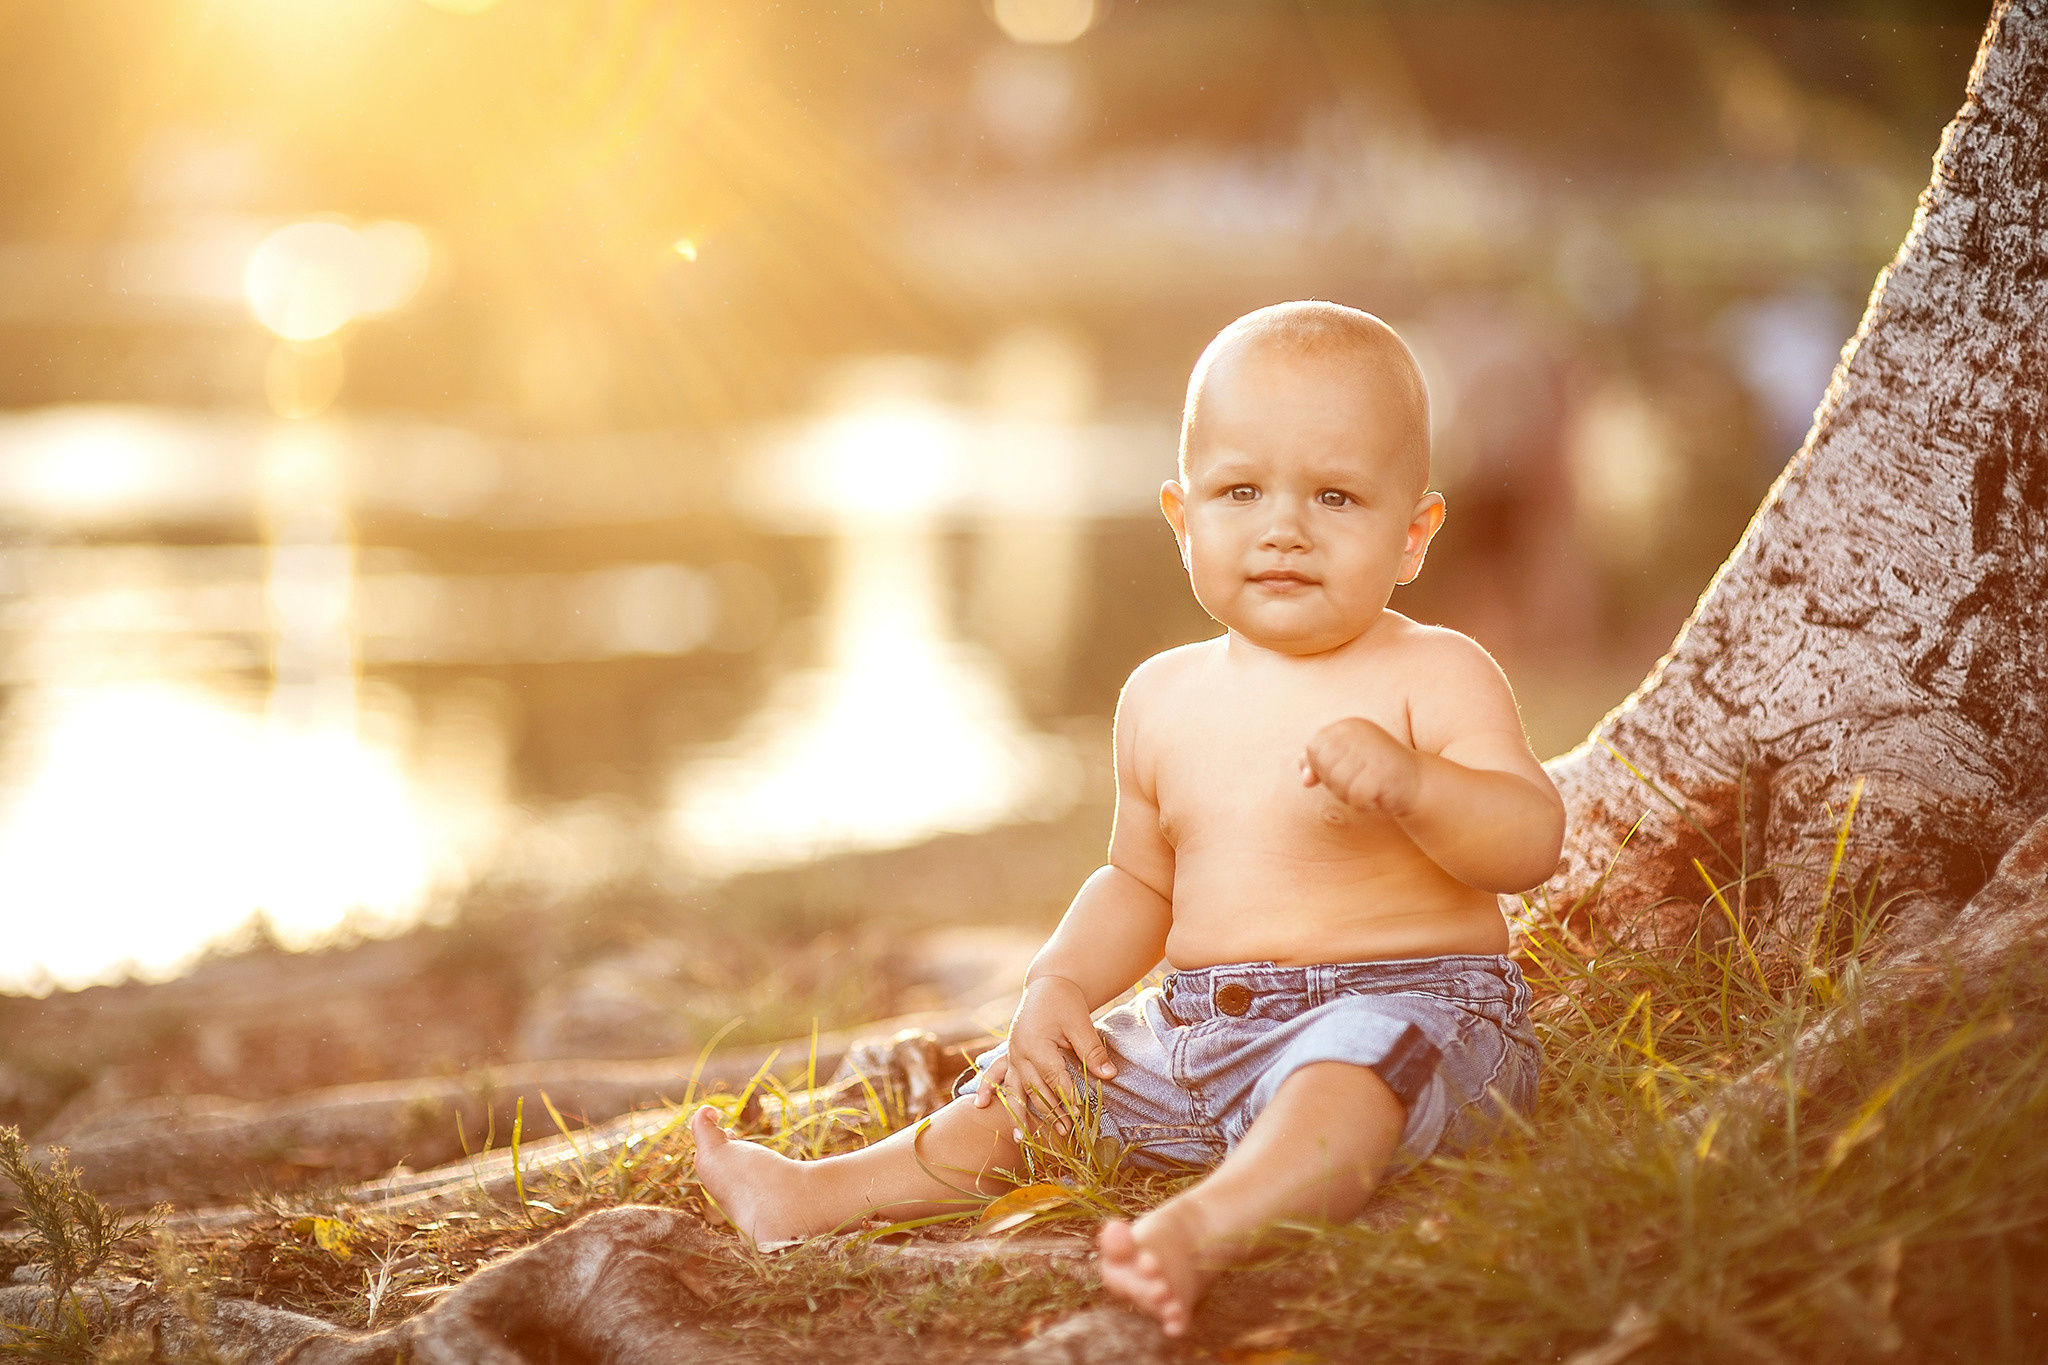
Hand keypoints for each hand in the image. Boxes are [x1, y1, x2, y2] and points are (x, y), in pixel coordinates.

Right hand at [973, 975, 1116, 1135]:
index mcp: (1037, 1045)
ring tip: (1020, 1139)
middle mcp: (1020, 1053)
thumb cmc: (1065, 1002)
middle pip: (1035, 1089)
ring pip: (1014, 1088)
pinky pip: (996, 1074)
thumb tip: (1110, 1075)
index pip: (1054, 1080)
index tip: (1081, 1117)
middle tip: (1066, 1132)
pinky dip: (989, 1089)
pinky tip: (980, 1105)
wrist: (1048, 984)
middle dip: (1050, 1112)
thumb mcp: (1081, 1024)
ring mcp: (1012, 1054)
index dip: (1068, 1099)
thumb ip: (1092, 1052)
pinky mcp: (1010, 1054)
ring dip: (1018, 1113)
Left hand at [1301, 717, 1421, 817]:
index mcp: (1348, 726)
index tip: (1342, 772)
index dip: (1321, 768)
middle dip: (1335, 784)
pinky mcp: (1383, 772)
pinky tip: (1378, 797)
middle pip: (1324, 767)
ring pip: (1338, 784)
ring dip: (1350, 795)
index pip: (1314, 749)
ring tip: (1369, 787)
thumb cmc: (1375, 772)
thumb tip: (1305, 778)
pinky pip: (1356, 797)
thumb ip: (1319, 764)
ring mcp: (1372, 751)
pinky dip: (1364, 804)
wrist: (1417, 782)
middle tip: (1359, 781)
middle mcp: (1359, 734)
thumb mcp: (1345, 762)